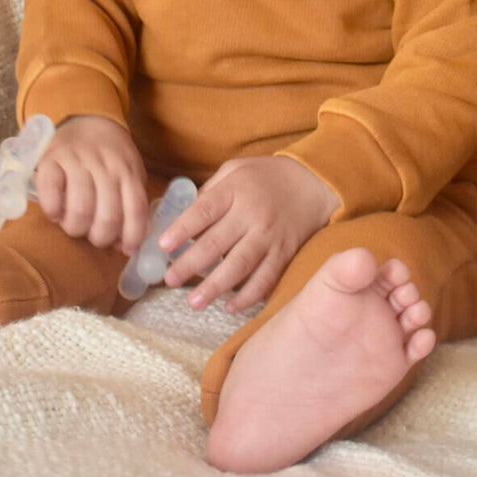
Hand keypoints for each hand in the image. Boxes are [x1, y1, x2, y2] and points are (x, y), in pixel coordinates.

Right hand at [34, 116, 148, 253]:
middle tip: (94, 237)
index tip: (125, 249)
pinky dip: (53, 209)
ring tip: (74, 227)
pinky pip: (51, 190)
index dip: (132, 236)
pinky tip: (55, 214)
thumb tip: (125, 246)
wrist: (85, 117)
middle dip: (101, 238)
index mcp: (128, 170)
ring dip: (77, 228)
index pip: (135, 209)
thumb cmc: (109, 154)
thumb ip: (131, 203)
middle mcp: (105, 165)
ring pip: (81, 208)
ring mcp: (78, 160)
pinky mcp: (51, 158)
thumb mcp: (129, 170)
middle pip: (108, 215)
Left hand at [159, 156, 339, 312]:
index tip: (162, 246)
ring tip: (194, 303)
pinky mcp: (284, 254)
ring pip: (240, 266)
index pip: (203, 211)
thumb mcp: (235, 170)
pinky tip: (230, 307)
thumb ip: (210, 191)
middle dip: (190, 264)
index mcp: (235, 190)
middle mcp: (252, 214)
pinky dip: (248, 296)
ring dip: (215, 287)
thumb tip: (183, 219)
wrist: (313, 183)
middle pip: (217, 243)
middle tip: (169, 280)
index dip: (182, 229)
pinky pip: (265, 279)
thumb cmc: (266, 176)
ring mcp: (269, 236)